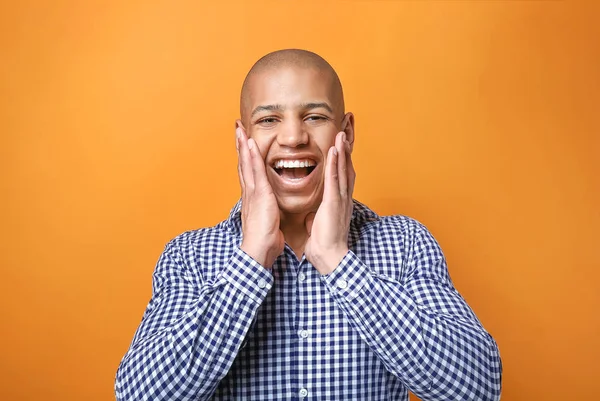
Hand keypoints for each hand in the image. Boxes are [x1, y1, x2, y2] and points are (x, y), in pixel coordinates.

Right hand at [236, 126, 284, 267]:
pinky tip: (250, 144)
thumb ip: (269, 213)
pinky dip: (252, 156)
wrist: (259, 250)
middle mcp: (250, 192)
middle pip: (243, 164)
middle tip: (237, 129)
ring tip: (240, 129)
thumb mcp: (269, 222)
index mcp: (253, 198)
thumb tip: (273, 211)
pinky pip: (255, 171)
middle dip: (240, 146)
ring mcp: (253, 192)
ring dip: (243, 145)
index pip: (248, 173)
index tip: (244, 143)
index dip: (246, 157)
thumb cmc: (265, 241)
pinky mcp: (259, 194)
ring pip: (246, 164)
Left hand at [304, 131, 354, 274]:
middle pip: (347, 166)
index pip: (342, 174)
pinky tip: (334, 150)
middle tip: (347, 130)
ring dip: (342, 150)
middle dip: (347, 148)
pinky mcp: (334, 203)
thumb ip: (318, 218)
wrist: (330, 257)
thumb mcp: (319, 226)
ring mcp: (340, 199)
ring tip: (342, 133)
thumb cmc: (325, 244)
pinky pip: (335, 179)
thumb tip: (312, 217)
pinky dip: (335, 163)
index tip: (341, 142)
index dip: (343, 157)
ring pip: (343, 169)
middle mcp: (344, 197)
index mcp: (339, 201)